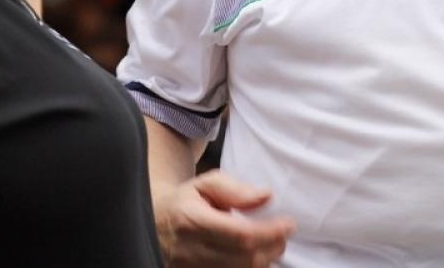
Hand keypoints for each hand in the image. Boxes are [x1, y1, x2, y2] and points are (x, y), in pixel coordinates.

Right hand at [154, 169, 294, 266]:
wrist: (155, 223)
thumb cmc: (186, 201)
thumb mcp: (206, 183)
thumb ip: (236, 189)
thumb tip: (265, 196)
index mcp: (192, 221)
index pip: (241, 235)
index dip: (270, 232)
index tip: (289, 224)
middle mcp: (190, 250)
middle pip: (245, 259)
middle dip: (273, 247)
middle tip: (284, 233)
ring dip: (265, 260)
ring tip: (272, 243)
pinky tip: (256, 256)